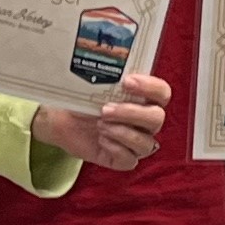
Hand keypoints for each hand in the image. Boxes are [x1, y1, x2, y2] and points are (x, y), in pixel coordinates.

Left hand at [31, 69, 166, 171]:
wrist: (62, 119)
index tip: (127, 82)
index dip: (150, 87)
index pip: (162, 93)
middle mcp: (145, 122)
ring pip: (146, 143)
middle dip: (131, 113)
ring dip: (122, 133)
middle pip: (157, 119)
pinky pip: (130, 160)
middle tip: (106, 109)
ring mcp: (136, 142)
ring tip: (100, 125)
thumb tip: (110, 64)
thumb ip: (110, 79)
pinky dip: (116, 149)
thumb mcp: (96, 86)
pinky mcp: (123, 159)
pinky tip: (101, 139)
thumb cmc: (84, 100)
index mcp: (144, 99)